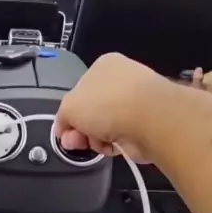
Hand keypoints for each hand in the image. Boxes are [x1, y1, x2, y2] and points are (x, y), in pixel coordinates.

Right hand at [54, 53, 169, 161]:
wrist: (149, 120)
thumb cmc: (107, 104)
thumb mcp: (69, 106)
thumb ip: (62, 117)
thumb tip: (63, 129)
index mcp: (104, 66)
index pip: (79, 90)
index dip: (70, 112)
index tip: (64, 130)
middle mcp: (121, 81)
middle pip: (92, 111)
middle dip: (81, 129)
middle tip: (75, 142)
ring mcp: (135, 103)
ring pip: (105, 127)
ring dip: (95, 139)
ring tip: (96, 142)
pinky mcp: (145, 124)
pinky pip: (120, 137)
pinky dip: (113, 144)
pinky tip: (111, 146)